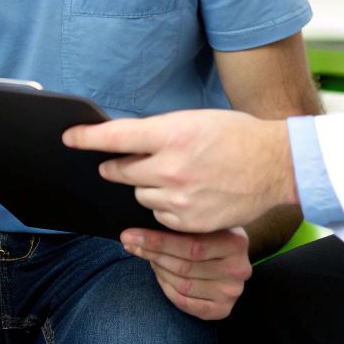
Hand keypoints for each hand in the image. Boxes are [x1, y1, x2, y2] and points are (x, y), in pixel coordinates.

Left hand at [63, 109, 295, 232]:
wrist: (275, 165)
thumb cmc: (234, 135)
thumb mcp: (193, 120)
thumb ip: (158, 132)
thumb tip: (125, 141)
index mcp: (171, 134)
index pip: (115, 137)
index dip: (87, 138)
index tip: (69, 138)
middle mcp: (171, 167)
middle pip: (120, 170)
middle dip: (117, 166)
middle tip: (123, 162)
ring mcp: (179, 198)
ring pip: (138, 195)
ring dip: (145, 186)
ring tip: (173, 176)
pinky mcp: (189, 222)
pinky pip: (158, 216)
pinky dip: (164, 207)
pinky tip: (186, 195)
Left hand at [122, 226, 250, 319]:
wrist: (233, 258)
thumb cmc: (213, 235)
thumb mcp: (206, 223)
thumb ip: (185, 224)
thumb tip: (143, 225)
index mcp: (235, 243)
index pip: (190, 246)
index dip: (156, 242)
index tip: (129, 235)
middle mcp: (238, 270)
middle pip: (184, 266)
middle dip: (151, 255)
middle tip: (129, 244)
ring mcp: (231, 292)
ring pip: (181, 285)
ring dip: (159, 271)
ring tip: (149, 257)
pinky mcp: (222, 310)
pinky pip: (184, 302)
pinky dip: (166, 289)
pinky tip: (160, 275)